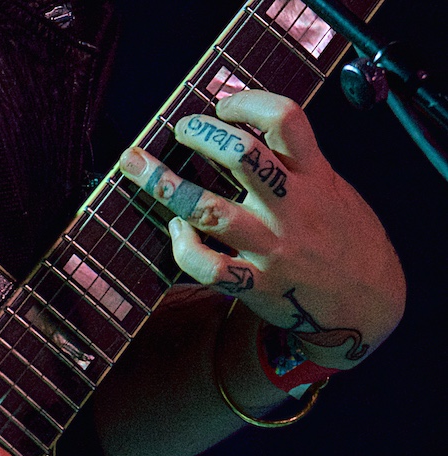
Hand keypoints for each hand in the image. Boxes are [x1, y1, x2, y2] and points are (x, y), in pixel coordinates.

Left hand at [119, 90, 404, 367]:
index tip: (223, 103)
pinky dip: (185, 247)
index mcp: (315, 175)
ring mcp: (271, 246)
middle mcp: (291, 207)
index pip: (285, 119)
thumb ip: (297, 163)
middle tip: (180, 129)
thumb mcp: (333, 189)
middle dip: (200, 133)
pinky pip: (209, 267)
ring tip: (139, 165)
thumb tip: (247, 129)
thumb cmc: (344, 239)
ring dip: (166, 184)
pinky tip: (177, 231)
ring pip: (210, 209)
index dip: (248, 102)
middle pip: (241, 156)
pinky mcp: (257, 283)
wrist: (368, 303)